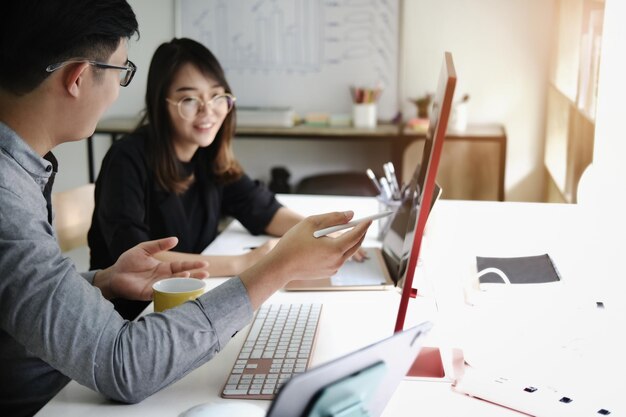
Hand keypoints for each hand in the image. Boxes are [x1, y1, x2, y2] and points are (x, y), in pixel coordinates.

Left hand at [94, 237, 208, 299]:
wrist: (114, 275)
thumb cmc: (128, 262)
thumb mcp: (144, 249)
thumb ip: (159, 245)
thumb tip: (175, 239)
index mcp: (164, 267)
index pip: (181, 266)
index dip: (193, 265)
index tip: (204, 264)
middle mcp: (163, 278)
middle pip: (182, 277)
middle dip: (195, 276)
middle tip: (206, 275)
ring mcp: (157, 286)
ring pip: (175, 286)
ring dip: (185, 285)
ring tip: (196, 281)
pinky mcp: (149, 294)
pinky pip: (163, 293)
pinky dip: (171, 292)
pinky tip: (179, 289)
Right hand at [240, 211, 369, 307]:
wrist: (280, 266)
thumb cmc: (293, 243)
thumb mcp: (312, 223)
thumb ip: (333, 217)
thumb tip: (350, 215)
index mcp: (335, 249)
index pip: (356, 235)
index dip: (364, 225)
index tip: (370, 218)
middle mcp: (337, 261)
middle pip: (355, 245)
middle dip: (360, 233)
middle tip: (362, 224)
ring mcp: (333, 269)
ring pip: (347, 252)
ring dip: (349, 242)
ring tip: (346, 231)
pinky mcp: (328, 273)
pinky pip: (338, 259)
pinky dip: (339, 250)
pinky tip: (332, 244)